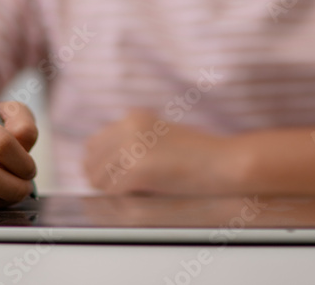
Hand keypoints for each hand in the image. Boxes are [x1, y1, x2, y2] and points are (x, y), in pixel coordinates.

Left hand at [82, 109, 229, 194]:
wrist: (223, 162)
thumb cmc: (200, 152)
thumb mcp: (163, 134)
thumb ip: (136, 140)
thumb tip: (110, 162)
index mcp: (134, 116)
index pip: (95, 141)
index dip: (98, 162)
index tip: (105, 175)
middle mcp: (128, 128)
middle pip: (91, 159)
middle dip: (99, 176)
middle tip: (113, 189)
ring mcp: (132, 148)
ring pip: (98, 176)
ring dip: (109, 188)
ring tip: (128, 193)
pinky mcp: (138, 169)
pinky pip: (112, 190)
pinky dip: (119, 197)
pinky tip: (136, 196)